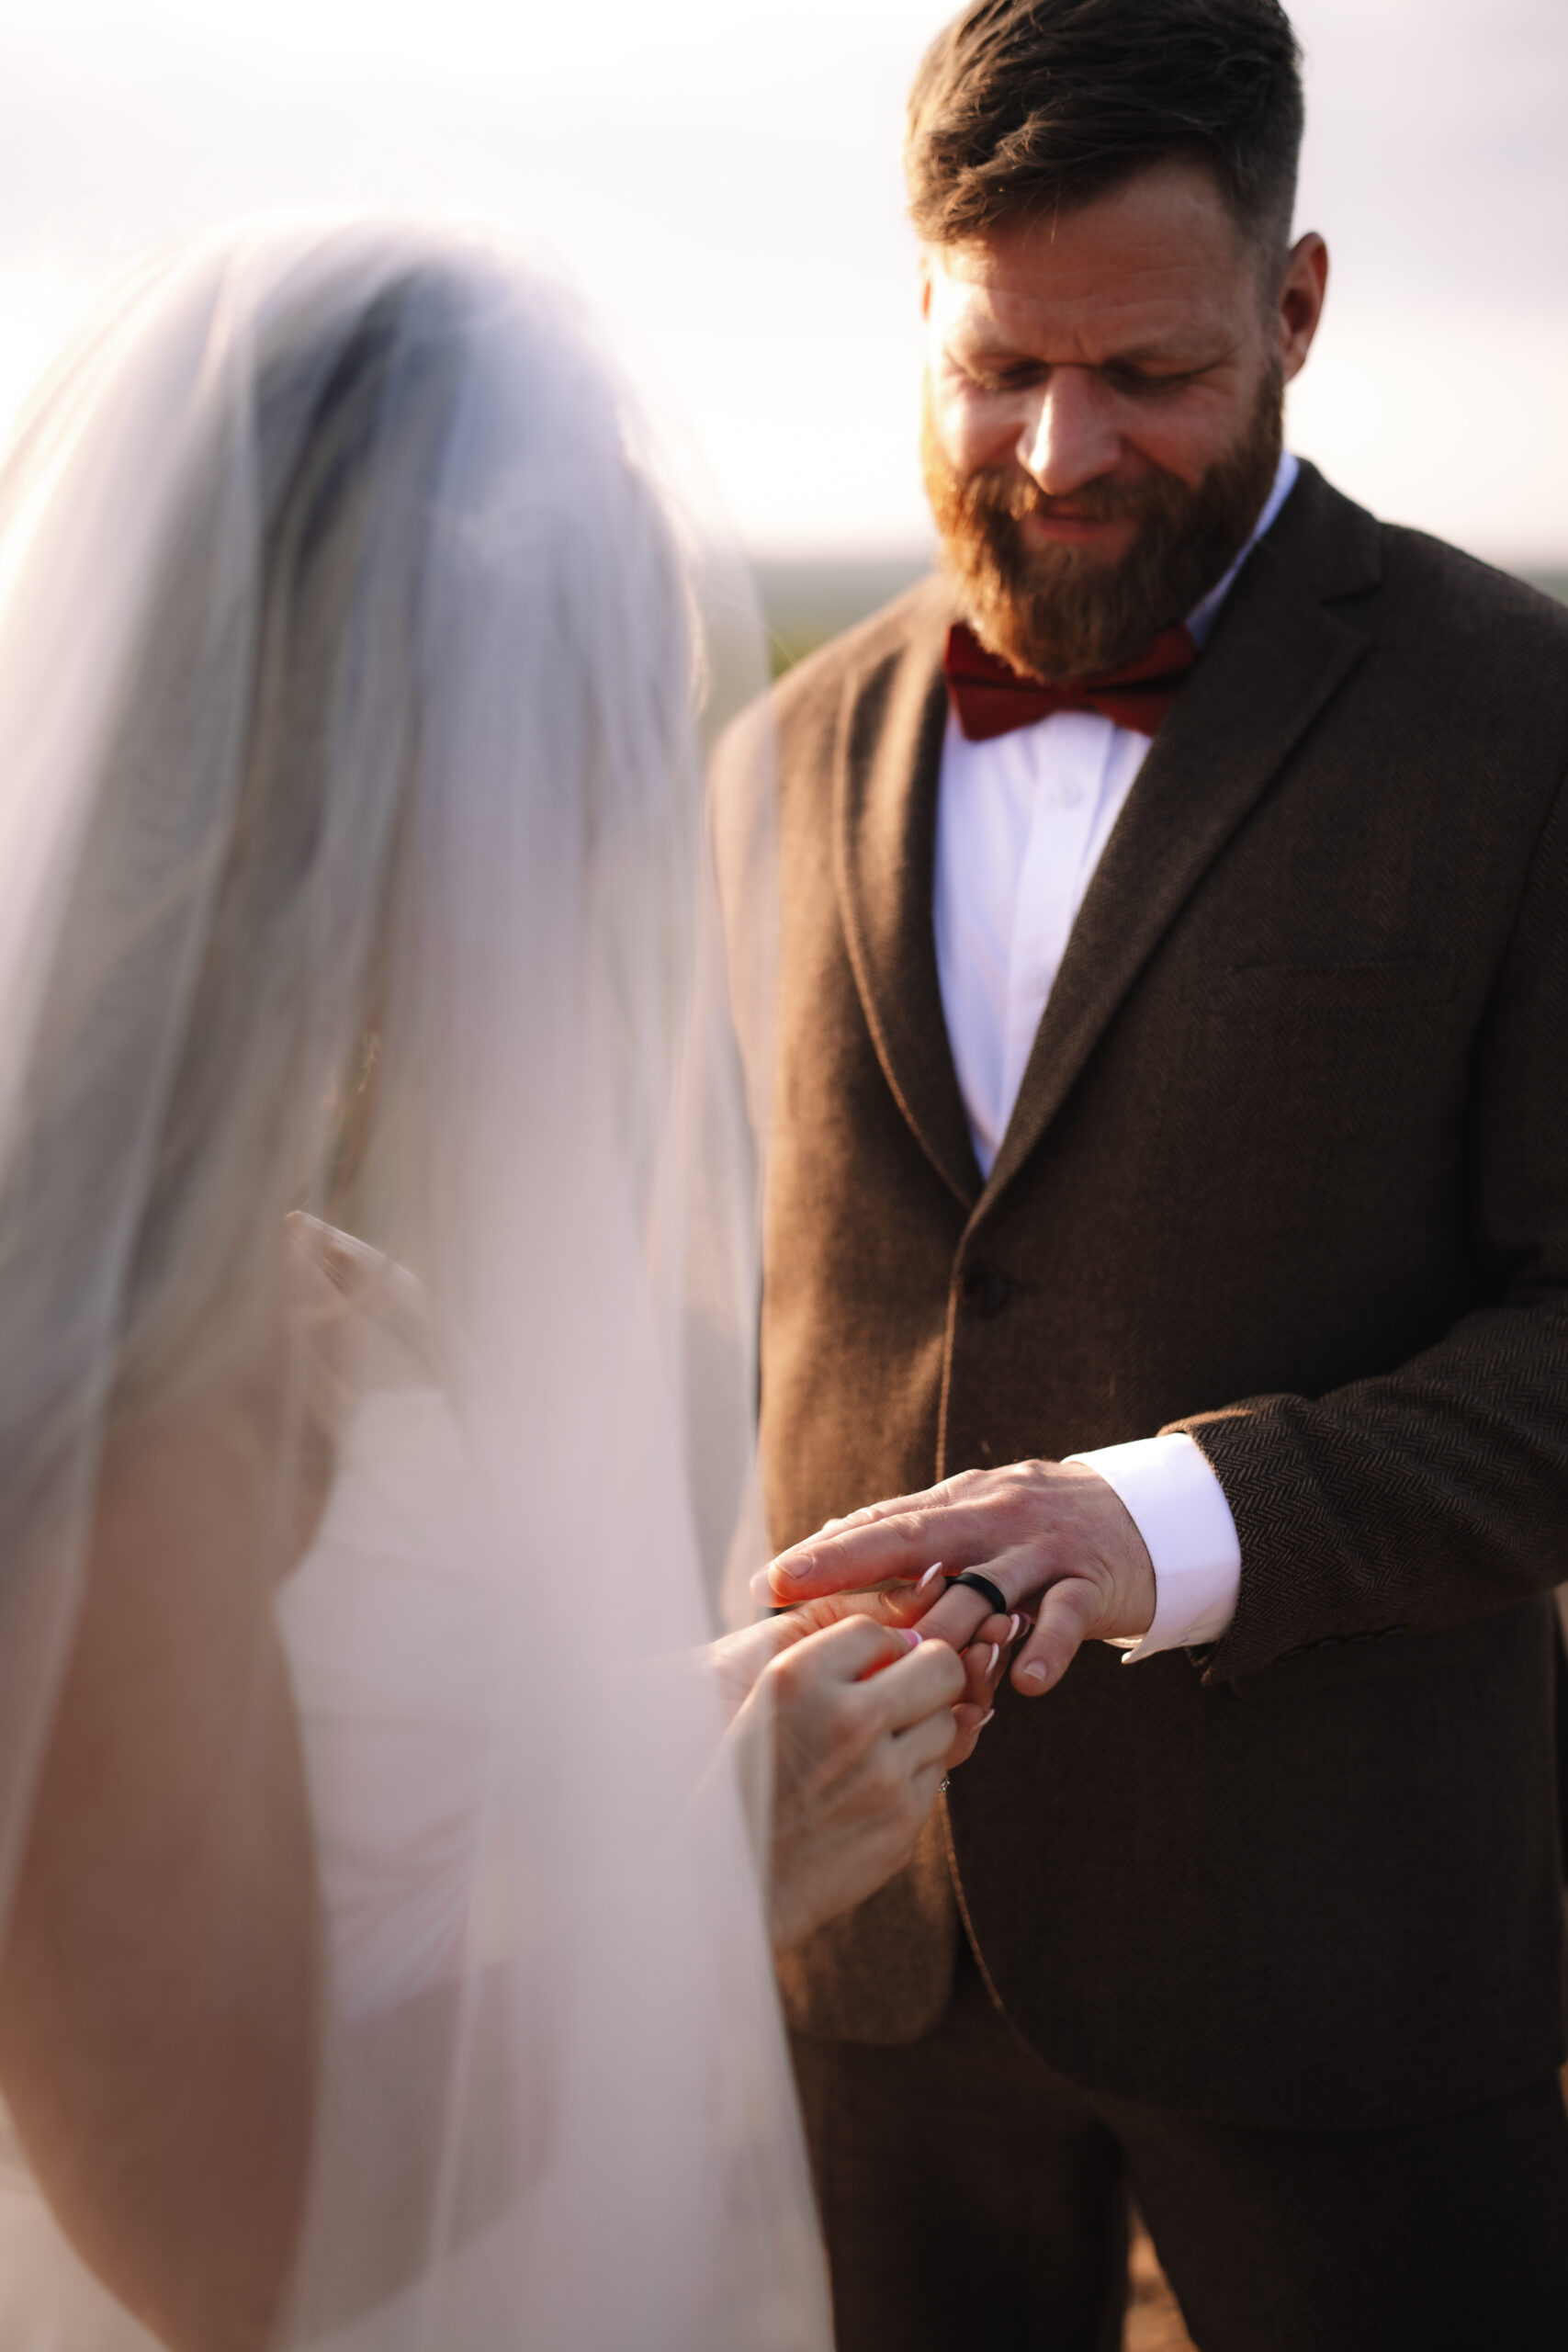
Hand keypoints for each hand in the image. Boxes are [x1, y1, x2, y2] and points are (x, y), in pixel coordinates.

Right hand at [717, 1594, 1008, 1952]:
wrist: (739, 1878)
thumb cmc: (755, 1779)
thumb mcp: (770, 1702)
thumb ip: (835, 1663)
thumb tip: (919, 1642)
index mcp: (797, 1677)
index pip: (874, 1630)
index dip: (877, 1647)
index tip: (869, 1668)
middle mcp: (847, 1718)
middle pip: (938, 1663)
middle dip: (928, 1672)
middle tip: (906, 1692)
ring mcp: (882, 1773)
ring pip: (949, 1718)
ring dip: (924, 1725)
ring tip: (881, 1747)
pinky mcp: (903, 1819)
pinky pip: (939, 1770)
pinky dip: (915, 1772)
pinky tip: (875, 1787)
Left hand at [754, 1459, 1155, 1697]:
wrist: (1145, 1514)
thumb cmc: (1038, 1525)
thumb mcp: (974, 1515)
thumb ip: (910, 1530)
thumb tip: (825, 1538)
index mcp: (958, 1506)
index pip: (880, 1526)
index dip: (824, 1554)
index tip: (768, 1581)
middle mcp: (993, 1519)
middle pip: (916, 1541)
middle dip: (851, 1568)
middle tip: (798, 1599)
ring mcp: (1043, 1550)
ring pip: (985, 1590)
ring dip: (946, 1632)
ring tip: (909, 1669)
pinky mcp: (1092, 1582)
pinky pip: (1065, 1617)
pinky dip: (1045, 1649)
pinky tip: (1023, 1684)